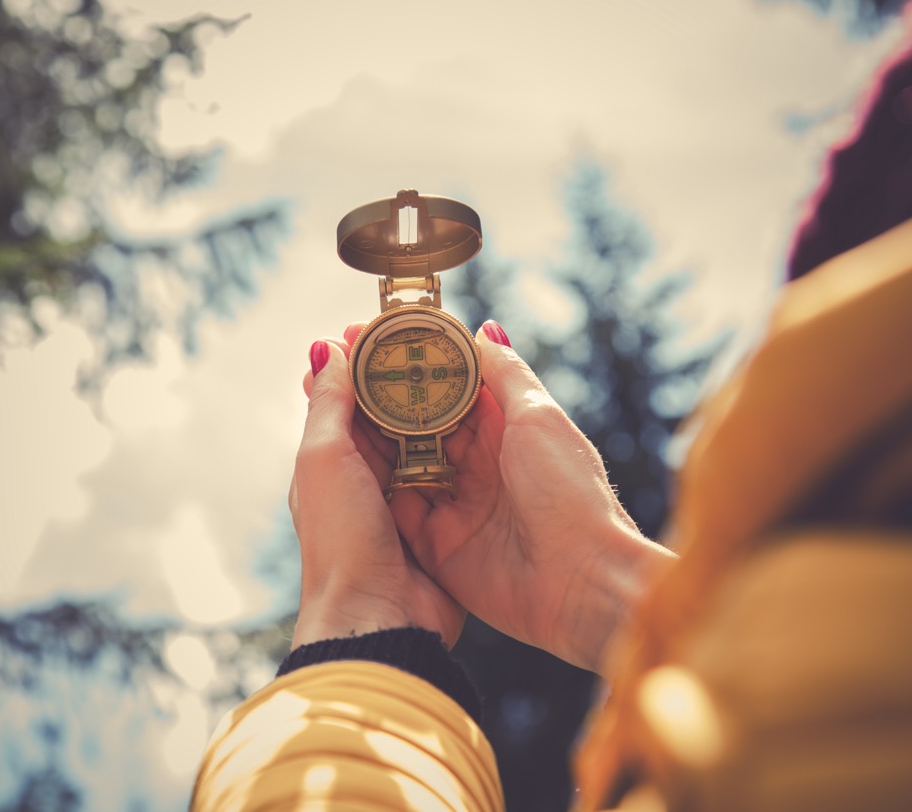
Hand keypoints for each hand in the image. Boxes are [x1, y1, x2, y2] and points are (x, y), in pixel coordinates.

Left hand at [289, 339, 464, 649]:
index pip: (349, 396)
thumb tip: (325, 349)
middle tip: (441, 342)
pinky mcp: (442, 523)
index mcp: (332, 462)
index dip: (367, 362)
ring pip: (428, 441)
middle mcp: (367, 479)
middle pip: (393, 416)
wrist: (380, 620)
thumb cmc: (342, 545)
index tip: (392, 327)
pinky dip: (468, 448)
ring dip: (445, 411)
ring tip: (468, 371)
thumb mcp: (324, 461)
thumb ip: (329, 404)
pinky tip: (488, 423)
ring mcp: (406, 501)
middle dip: (413, 381)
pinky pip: (457, 474)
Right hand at [316, 322, 674, 672]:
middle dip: (378, 399)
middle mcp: (477, 467)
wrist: (583, 582)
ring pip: (400, 465)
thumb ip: (504, 373)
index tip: (372, 338)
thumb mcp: (538, 418)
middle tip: (336, 366)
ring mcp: (456, 506)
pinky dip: (371, 491)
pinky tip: (342, 465)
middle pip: (417, 426)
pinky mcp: (439, 547)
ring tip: (328, 405)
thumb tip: (484, 327)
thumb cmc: (572, 494)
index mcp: (504, 431)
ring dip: (368, 440)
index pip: (448, 388)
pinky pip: (397, 514)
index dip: (411, 364)